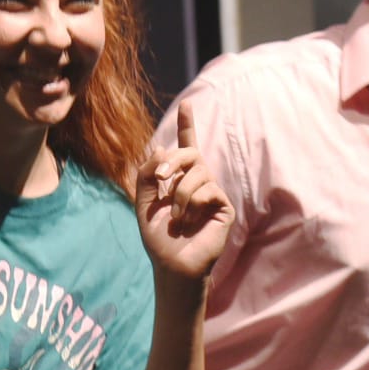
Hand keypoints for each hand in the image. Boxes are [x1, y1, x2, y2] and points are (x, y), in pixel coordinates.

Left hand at [134, 103, 232, 284]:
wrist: (172, 266)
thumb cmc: (159, 239)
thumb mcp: (144, 203)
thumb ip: (147, 175)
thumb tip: (162, 148)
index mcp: (180, 179)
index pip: (186, 147)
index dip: (187, 125)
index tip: (186, 103)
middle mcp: (199, 182)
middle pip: (191, 153)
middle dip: (174, 160)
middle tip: (160, 176)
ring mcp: (213, 194)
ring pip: (198, 173)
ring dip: (180, 193)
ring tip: (176, 217)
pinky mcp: (224, 207)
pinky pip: (208, 189)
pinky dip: (192, 204)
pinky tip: (189, 222)